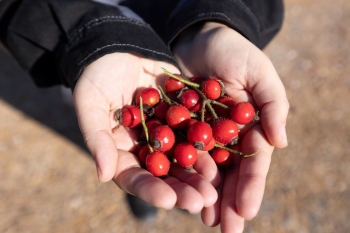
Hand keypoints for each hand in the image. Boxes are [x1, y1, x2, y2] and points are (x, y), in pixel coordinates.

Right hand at [73, 53, 217, 212]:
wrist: (117, 45)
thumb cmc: (96, 75)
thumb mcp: (90, 104)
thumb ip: (97, 139)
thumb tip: (103, 176)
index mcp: (121, 151)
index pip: (135, 177)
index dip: (151, 190)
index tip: (168, 200)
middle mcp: (145, 147)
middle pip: (165, 174)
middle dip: (182, 188)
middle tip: (202, 201)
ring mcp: (166, 132)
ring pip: (184, 157)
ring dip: (201, 172)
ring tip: (216, 186)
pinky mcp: (182, 115)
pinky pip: (197, 130)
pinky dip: (210, 142)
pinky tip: (224, 152)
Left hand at [173, 22, 288, 231]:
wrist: (199, 39)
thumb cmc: (235, 52)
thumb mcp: (259, 73)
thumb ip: (273, 105)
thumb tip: (281, 143)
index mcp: (250, 128)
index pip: (254, 163)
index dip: (252, 187)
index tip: (247, 211)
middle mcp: (227, 137)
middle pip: (230, 174)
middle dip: (230, 202)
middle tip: (226, 229)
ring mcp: (203, 135)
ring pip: (206, 170)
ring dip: (206, 196)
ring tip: (206, 220)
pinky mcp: (180, 129)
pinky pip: (181, 154)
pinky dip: (181, 174)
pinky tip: (179, 193)